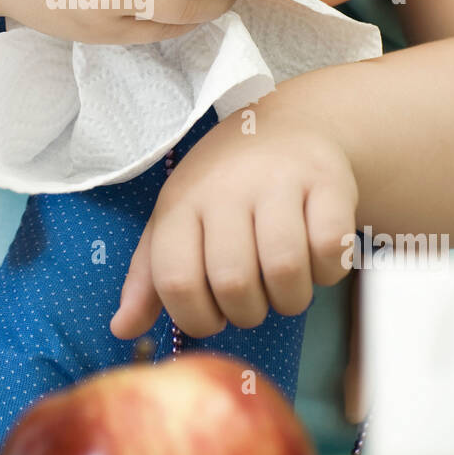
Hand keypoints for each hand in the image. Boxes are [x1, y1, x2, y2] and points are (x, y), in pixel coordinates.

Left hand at [110, 112, 358, 338]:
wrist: (287, 127)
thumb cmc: (224, 185)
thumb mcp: (177, 220)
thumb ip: (149, 277)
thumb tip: (123, 327)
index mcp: (182, 202)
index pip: (175, 280)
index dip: (195, 317)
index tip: (211, 316)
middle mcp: (227, 187)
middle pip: (234, 283)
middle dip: (247, 313)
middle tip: (253, 300)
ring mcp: (279, 181)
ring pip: (285, 271)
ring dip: (289, 299)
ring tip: (285, 285)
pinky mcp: (328, 181)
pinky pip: (330, 249)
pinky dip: (327, 271)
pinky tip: (316, 259)